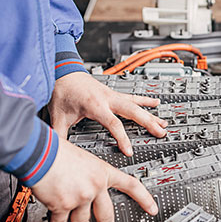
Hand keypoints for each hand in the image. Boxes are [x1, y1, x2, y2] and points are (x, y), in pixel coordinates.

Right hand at [31, 137, 157, 221]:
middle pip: (107, 214)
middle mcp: (94, 187)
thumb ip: (85, 171)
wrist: (39, 152)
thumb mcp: (80, 156)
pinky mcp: (62, 206)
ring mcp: (79, 198)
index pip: (131, 186)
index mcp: (101, 172)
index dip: (144, 198)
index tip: (152, 208)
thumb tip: (82, 178)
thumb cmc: (55, 148)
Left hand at [48, 73, 166, 154]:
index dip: (122, 138)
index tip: (129, 151)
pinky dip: (145, 99)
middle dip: (148, 123)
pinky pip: (133, 97)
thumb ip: (60, 134)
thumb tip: (57, 151)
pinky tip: (156, 102)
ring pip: (136, 104)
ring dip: (150, 113)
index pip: (114, 124)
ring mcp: (112, 94)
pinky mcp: (113, 92)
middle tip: (160, 133)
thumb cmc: (62, 90)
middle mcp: (107, 98)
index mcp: (95, 105)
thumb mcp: (59, 115)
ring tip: (163, 122)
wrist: (62, 70)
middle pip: (133, 112)